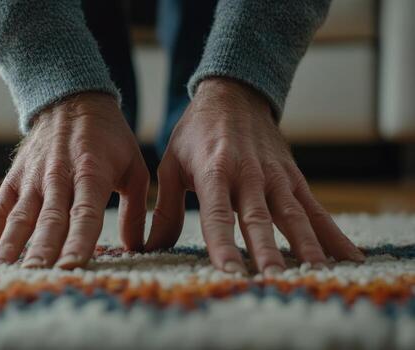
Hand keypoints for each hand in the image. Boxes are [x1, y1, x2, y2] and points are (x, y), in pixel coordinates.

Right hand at [0, 92, 148, 267]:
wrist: (73, 101)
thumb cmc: (110, 139)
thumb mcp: (134, 168)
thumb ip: (136, 210)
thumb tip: (136, 248)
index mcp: (92, 173)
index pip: (86, 213)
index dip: (79, 241)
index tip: (71, 267)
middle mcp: (59, 176)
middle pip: (50, 220)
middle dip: (42, 251)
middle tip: (34, 278)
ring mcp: (33, 178)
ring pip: (20, 217)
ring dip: (10, 247)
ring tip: (1, 274)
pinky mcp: (15, 179)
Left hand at [145, 78, 363, 274]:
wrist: (233, 95)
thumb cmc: (196, 133)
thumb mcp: (171, 165)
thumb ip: (165, 209)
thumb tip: (152, 247)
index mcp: (213, 171)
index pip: (217, 214)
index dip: (223, 244)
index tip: (230, 273)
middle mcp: (247, 174)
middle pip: (259, 218)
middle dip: (268, 250)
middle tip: (275, 280)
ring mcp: (275, 176)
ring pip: (293, 214)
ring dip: (306, 244)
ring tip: (317, 273)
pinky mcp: (293, 177)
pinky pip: (314, 207)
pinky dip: (331, 232)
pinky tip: (347, 256)